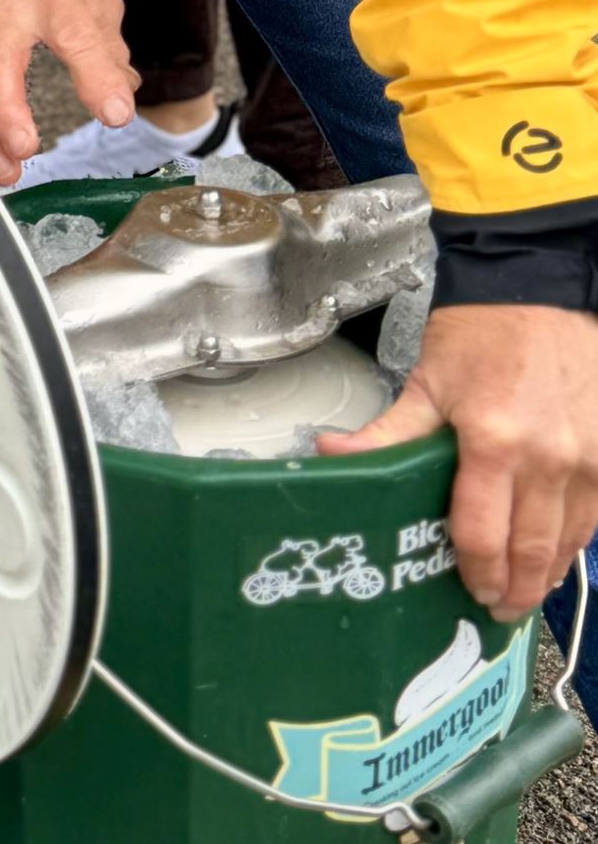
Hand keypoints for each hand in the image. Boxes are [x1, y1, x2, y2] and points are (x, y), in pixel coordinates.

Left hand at [320, 304, 597, 619]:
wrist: (538, 295)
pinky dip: (572, 545)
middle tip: (496, 610)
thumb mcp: (427, 380)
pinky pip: (593, 517)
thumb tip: (332, 454)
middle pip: (532, 547)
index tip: (469, 588)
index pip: (483, 529)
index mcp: (495, 442)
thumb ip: (388, 431)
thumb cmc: (481, 335)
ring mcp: (589, 461)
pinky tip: (554, 558)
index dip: (476, 568)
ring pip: (569, 541)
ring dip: (546, 575)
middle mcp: (549, 459)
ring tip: (523, 596)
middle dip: (513, 588)